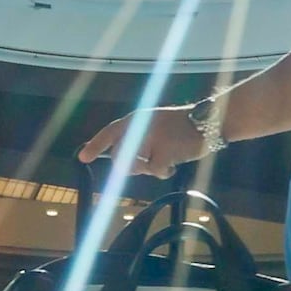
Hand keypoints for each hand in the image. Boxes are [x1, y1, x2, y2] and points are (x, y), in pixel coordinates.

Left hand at [78, 105, 205, 177]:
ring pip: (137, 166)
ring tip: (167, 156)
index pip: (110, 131)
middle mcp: (140, 126)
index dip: (95, 145)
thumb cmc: (182, 127)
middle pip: (120, 156)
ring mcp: (152, 139)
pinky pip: (156, 171)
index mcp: (137, 118)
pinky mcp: (164, 151)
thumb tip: (123, 163)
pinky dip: (166, 171)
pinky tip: (175, 162)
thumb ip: (138, 139)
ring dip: (150, 168)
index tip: (82, 157)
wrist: (208, 121)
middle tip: (147, 165)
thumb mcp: (156, 125)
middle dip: (130, 167)